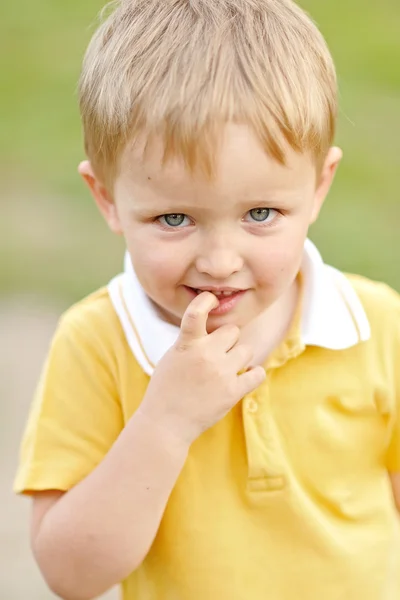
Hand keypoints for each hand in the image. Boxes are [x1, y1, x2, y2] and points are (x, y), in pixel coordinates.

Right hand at [138, 292, 265, 444]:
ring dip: (239, 356)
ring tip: (227, 368)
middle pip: (232, 331)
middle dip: (227, 340)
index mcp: (187, 344)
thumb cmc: (166, 389)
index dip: (206, 301)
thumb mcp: (173, 356)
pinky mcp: (233, 392)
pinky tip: (247, 376)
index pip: (196, 312)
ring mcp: (221, 373)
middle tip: (218, 353)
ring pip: (247, 349)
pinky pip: (257, 373)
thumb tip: (216, 330)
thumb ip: (192, 341)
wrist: (166, 424)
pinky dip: (254, 374)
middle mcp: (206, 355)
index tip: (211, 300)